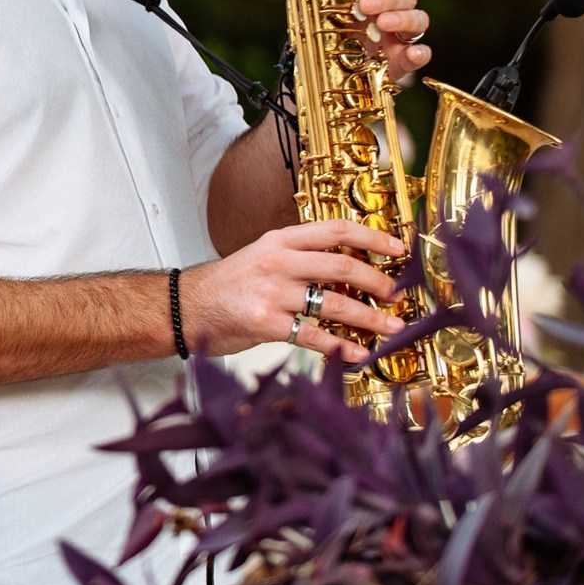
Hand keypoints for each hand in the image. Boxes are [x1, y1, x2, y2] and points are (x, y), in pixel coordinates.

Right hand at [180, 219, 407, 363]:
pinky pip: (314, 336)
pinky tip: (358, 354)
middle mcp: (278, 262)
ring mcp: (272, 293)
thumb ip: (299, 259)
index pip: (335, 230)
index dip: (372, 238)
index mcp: (279, 240)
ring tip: (392, 327)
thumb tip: (349, 270)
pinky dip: (341, 347)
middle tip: (399, 295)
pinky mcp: (267, 324)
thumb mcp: (261, 257)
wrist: (184, 307)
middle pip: (343, 265)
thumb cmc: (227, 285)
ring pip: (335, 303)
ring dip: (370, 318)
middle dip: (379, 282)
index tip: (399, 249)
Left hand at [266, 0, 432, 83]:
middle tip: (364, 5)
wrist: (333, 71)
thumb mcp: (311, 3)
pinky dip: (420, 52)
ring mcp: (399, 33)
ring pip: (418, 18)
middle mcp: (389, 6)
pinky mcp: (403, 58)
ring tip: (382, 23)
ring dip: (403, 18)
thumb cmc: (329, 27)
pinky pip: (421, 51)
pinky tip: (412, 53)